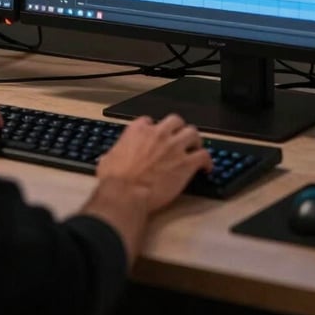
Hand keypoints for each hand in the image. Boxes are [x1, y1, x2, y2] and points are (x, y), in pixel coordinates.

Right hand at [95, 114, 211, 212]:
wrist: (127, 193)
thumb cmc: (115, 180)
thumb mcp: (107, 160)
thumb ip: (113, 154)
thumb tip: (108, 159)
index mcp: (138, 130)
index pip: (150, 121)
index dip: (154, 129)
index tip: (156, 137)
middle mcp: (158, 133)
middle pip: (175, 121)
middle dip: (178, 128)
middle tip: (179, 138)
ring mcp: (174, 146)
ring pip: (193, 133)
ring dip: (195, 140)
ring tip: (196, 148)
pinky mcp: (186, 163)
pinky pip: (204, 156)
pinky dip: (207, 161)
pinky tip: (206, 168)